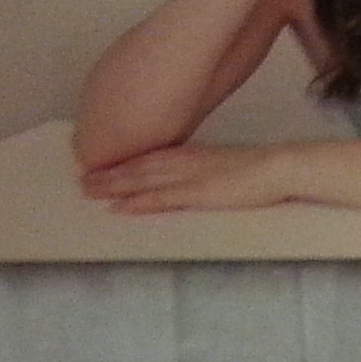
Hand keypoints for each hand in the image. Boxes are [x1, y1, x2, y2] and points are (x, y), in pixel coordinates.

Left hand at [78, 143, 295, 212]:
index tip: (100, 167)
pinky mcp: (199, 193)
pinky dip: (138, 202)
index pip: (149, 157)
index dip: (122, 163)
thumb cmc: (259, 171)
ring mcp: (190, 176)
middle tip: (81, 180)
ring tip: (88, 191)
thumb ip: (203, 170)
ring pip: (143, 179)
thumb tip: (192, 180)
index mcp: (190, 154)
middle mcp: (184, 161)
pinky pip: (162, 198)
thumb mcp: (224, 166)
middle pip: (138, 166)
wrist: (279, 167)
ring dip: (114, 185)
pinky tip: (119, 207)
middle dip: (109, 174)